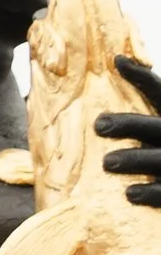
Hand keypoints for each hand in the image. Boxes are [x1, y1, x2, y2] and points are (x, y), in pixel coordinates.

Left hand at [96, 53, 160, 206]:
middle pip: (156, 126)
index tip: (117, 61)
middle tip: (99, 125)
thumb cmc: (157, 151)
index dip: (142, 77)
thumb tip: (109, 70)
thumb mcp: (152, 126)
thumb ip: (138, 110)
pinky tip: (129, 193)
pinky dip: (150, 192)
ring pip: (159, 159)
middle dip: (129, 124)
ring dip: (134, 160)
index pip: (159, 92)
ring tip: (107, 162)